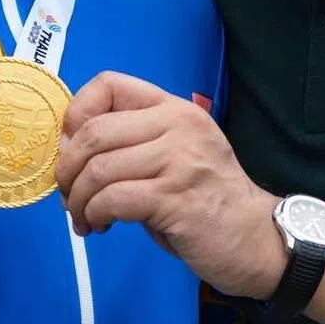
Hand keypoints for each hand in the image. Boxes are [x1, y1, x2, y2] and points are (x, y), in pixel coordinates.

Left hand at [56, 72, 284, 298]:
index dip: (76, 113)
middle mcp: (177, 126)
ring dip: (78, 198)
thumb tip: (68, 150)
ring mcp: (179, 161)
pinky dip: (95, 214)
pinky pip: (114, 199)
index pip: (108, 84)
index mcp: (172, 108)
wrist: (257, 239)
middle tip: (67, 193)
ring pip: (100, 169)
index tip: (68, 147)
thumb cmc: (206, 196)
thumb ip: (130, 142)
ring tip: (82, 217)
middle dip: (68, 167)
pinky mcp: (176, 199)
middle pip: (94, 132)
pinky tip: (99, 225)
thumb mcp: (172, 152)